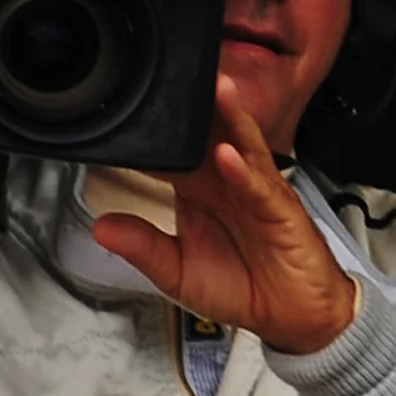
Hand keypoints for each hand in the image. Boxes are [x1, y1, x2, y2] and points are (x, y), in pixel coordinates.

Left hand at [92, 81, 360, 355]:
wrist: (294, 318)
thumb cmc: (245, 290)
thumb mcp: (178, 273)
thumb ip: (143, 248)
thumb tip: (101, 226)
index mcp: (201, 197)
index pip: (172, 157)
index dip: (153, 137)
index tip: (127, 114)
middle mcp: (229, 188)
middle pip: (210, 138)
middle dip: (198, 109)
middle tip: (177, 77)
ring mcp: (258, 196)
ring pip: (243, 149)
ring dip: (230, 120)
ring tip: (217, 92)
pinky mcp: (282, 214)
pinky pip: (262, 189)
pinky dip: (245, 172)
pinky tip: (229, 156)